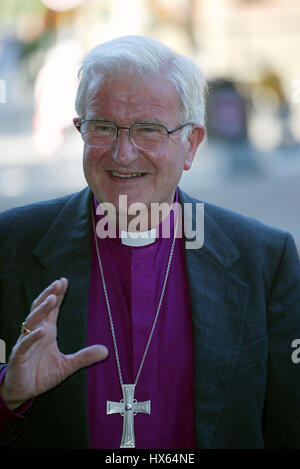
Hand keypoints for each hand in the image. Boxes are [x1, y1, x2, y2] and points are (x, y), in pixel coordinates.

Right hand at [0, 278, 107, 409]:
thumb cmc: (41, 375)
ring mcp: (26, 342)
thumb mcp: (67, 365)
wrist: (22, 392)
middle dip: (49, 294)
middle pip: (41, 308)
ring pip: (32, 321)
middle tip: (58, 283)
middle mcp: (36, 332)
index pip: (52, 309)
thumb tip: (106, 351)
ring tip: (51, 298)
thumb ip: (84, 357)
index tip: (64, 281)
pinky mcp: (19, 356)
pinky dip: (32, 336)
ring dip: (42, 309)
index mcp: (47, 331)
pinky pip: (24, 343)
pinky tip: (41, 330)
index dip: (57, 294)